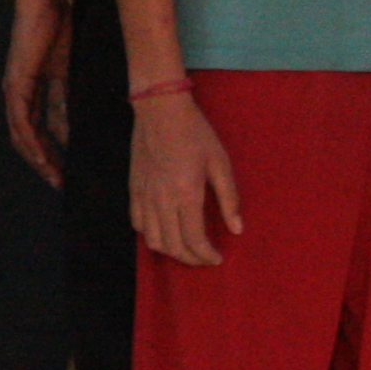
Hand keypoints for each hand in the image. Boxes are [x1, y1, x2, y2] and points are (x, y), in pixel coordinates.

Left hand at [5, 0, 74, 187]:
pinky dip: (31, 141)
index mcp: (33, 90)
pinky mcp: (17, 82)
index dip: (52, 152)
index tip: (66, 173)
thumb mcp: (70, 70)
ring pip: (22, 135)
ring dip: (38, 159)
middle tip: (61, 184)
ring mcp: (15, 88)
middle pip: (28, 138)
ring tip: (54, 177)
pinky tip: (43, 156)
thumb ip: (70, 96)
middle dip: (45, 163)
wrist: (47, 0)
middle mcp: (19, 93)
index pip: (40, 130)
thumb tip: (79, 123)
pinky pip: (22, 120)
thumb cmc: (60, 26)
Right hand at [129, 89, 239, 266]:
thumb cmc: (195, 134)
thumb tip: (237, 229)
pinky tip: (164, 231)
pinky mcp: (133, 190)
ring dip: (171, 251)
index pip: (194, 240)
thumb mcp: (220, 163)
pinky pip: (137, 223)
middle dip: (191, 259)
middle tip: (205, 258)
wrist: (160, 111)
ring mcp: (144, 196)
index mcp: (186, 194)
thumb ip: (229, 199)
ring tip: (186, 249)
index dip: (206, 255)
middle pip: (173, 245)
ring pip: (152, 240)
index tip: (217, 258)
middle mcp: (162, 201)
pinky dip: (151, 235)